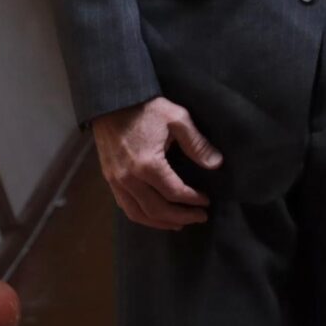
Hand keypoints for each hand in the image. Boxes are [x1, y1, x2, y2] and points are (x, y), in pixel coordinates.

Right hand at [91, 97, 220, 229]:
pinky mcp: (109, 179)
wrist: (113, 102)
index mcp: (147, 165)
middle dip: (180, 217)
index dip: (192, 200)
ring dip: (160, 223)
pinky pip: (124, 206)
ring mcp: (116, 181)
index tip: (207, 201)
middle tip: (200, 217)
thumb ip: (197, 143)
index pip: (174, 192)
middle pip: (156, 209)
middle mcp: (128, 178)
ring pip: (137, 213)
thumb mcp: (177, 119)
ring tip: (179, 224)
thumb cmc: (147, 108)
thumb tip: (216, 164)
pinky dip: (141, 215)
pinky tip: (154, 215)